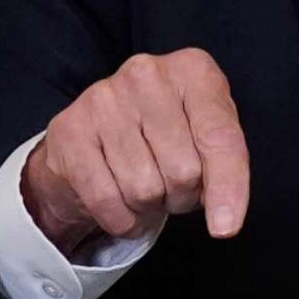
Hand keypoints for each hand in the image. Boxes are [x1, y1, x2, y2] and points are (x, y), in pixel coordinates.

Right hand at [20, 48, 249, 253]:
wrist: (93, 137)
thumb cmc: (165, 138)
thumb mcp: (206, 140)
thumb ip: (225, 170)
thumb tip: (224, 223)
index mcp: (193, 71)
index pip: (220, 137)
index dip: (228, 188)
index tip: (226, 228)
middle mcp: (148, 74)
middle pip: (183, 171)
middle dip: (182, 196)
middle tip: (170, 185)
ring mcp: (104, 98)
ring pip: (144, 190)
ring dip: (148, 207)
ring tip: (143, 186)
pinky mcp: (70, 129)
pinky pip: (106, 200)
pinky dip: (120, 219)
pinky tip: (120, 202)